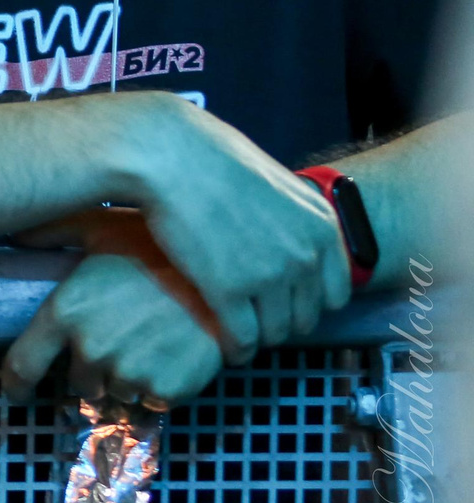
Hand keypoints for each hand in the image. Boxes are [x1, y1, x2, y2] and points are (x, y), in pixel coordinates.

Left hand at [4, 213, 226, 404]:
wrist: (225, 272)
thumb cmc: (159, 246)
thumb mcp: (101, 228)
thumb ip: (56, 232)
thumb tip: (17, 232)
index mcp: (66, 311)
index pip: (23, 365)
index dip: (16, 385)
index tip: (18, 392)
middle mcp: (91, 347)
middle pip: (79, 382)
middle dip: (93, 369)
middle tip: (121, 341)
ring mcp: (129, 372)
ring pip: (117, 393)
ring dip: (128, 377)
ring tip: (151, 342)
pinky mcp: (166, 389)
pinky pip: (152, 401)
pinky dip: (161, 386)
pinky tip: (173, 354)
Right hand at [118, 94, 349, 361]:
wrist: (167, 154)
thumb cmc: (209, 158)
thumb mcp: (273, 183)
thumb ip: (291, 219)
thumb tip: (287, 239)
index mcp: (321, 227)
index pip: (336, 293)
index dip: (307, 302)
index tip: (284, 302)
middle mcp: (305, 255)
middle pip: (306, 317)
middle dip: (280, 321)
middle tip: (255, 319)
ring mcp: (269, 276)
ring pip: (275, 332)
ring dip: (257, 337)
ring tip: (236, 334)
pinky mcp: (228, 291)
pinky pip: (242, 338)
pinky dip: (235, 348)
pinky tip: (224, 346)